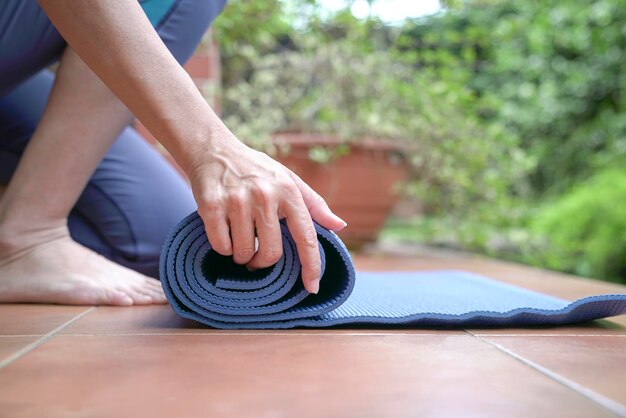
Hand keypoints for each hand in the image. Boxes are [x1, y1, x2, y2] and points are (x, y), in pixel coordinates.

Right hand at [186, 132, 346, 293]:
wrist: (214, 151)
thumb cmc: (256, 170)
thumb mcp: (288, 180)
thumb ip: (314, 205)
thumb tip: (340, 226)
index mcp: (288, 191)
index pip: (305, 236)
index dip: (311, 266)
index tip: (312, 287)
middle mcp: (264, 195)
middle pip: (271, 253)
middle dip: (263, 262)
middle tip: (256, 257)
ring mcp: (237, 200)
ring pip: (244, 253)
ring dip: (242, 255)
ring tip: (240, 238)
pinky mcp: (212, 205)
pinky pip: (222, 246)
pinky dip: (223, 247)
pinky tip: (225, 232)